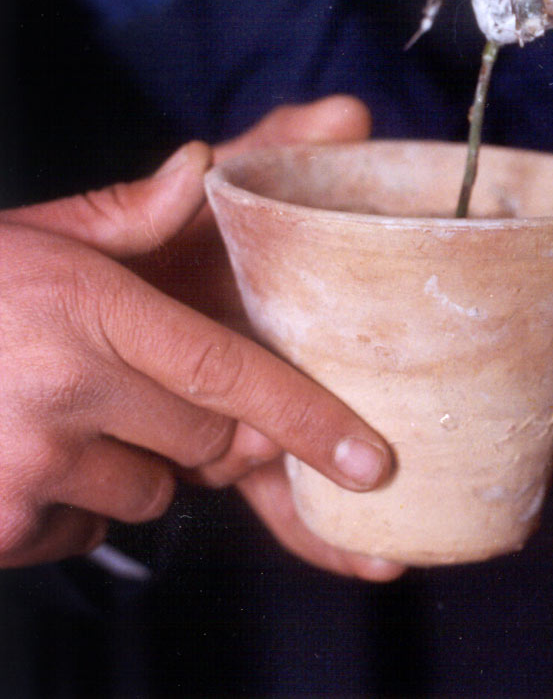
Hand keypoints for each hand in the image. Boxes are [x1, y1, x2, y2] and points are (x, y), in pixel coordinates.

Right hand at [0, 97, 401, 580]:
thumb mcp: (29, 236)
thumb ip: (126, 214)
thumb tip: (203, 163)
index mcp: (88, 310)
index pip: (230, 374)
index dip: (309, 421)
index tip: (370, 463)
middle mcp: (65, 390)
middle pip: (206, 441)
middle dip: (197, 425)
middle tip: (131, 386)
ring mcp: (27, 466)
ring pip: (149, 494)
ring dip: (128, 468)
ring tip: (56, 416)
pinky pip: (81, 535)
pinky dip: (67, 510)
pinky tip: (19, 458)